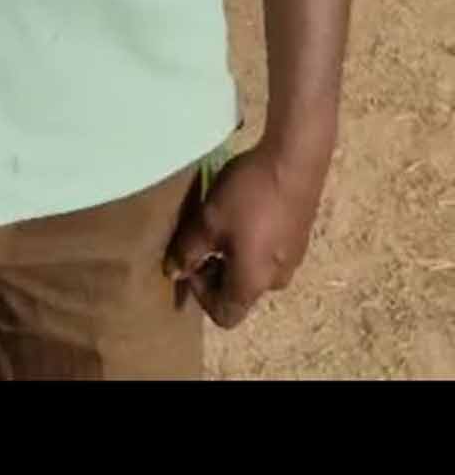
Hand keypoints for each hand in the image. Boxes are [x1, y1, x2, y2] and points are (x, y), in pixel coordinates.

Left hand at [163, 144, 326, 329]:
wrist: (295, 159)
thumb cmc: (247, 196)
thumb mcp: (208, 222)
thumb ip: (188, 251)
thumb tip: (174, 272)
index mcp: (253, 283)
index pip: (225, 315)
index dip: (200, 295)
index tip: (192, 260)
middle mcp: (277, 280)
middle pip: (240, 292)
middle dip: (215, 271)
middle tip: (201, 238)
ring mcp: (294, 258)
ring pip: (255, 269)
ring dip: (233, 254)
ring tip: (222, 220)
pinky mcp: (301, 235)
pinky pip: (270, 251)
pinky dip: (253, 241)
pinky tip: (246, 209)